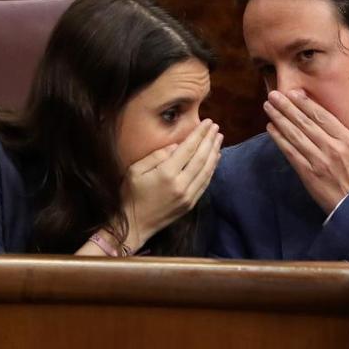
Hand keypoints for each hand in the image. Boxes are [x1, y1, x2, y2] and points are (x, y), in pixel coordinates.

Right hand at [121, 119, 222, 251]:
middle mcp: (181, 184)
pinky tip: (215, 158)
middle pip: (201, 158)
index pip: (188, 149)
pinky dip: (212, 169)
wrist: (134, 225)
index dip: (199, 134)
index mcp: (166, 174)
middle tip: (216, 127)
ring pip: (207, 170)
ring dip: (214, 153)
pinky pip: (205, 183)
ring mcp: (188, 196)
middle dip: (210, 140)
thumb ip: (156, 156)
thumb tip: (176, 146)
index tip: (208, 123)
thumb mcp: (135, 171)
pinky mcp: (190, 204)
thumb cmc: (130, 195)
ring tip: (219, 139)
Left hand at [264, 90, 348, 213]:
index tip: (293, 93)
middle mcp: (330, 148)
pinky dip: (279, 140)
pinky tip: (271, 128)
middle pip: (305, 123)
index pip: (322, 116)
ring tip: (268, 107)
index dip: (306, 104)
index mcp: (347, 140)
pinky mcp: (307, 174)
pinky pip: (291, 153)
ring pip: (295, 136)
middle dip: (287, 107)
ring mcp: (317, 161)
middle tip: (273, 94)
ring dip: (279, 119)